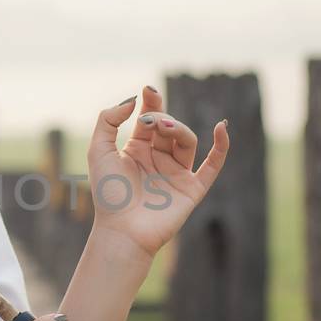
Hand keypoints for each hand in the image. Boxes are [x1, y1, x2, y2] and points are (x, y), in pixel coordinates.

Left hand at [86, 85, 229, 258]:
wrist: (122, 230)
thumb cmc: (107, 194)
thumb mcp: (98, 150)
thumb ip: (108, 120)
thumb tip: (133, 100)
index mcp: (137, 150)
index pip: (150, 119)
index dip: (152, 103)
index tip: (148, 91)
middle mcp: (158, 159)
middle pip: (169, 127)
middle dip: (162, 118)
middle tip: (150, 120)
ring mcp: (176, 173)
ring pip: (186, 140)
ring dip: (178, 129)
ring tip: (163, 127)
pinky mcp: (192, 189)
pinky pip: (212, 166)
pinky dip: (222, 147)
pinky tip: (222, 128)